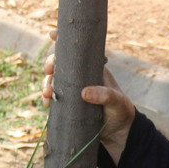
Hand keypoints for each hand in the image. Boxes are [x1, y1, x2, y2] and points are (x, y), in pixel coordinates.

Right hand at [41, 31, 134, 164]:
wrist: (119, 133)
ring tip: (47, 93)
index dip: (64, 40)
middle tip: (49, 72)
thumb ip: (104, 95)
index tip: (52, 33)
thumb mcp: (116, 101)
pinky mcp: (69, 103)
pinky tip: (46, 102)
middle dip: (51, 65)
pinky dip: (47, 97)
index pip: (80, 51)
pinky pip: (53, 96)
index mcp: (95, 69)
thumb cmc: (121, 111)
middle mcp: (82, 76)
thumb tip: (84, 92)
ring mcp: (74, 89)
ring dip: (46, 83)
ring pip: (54, 79)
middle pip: (61, 63)